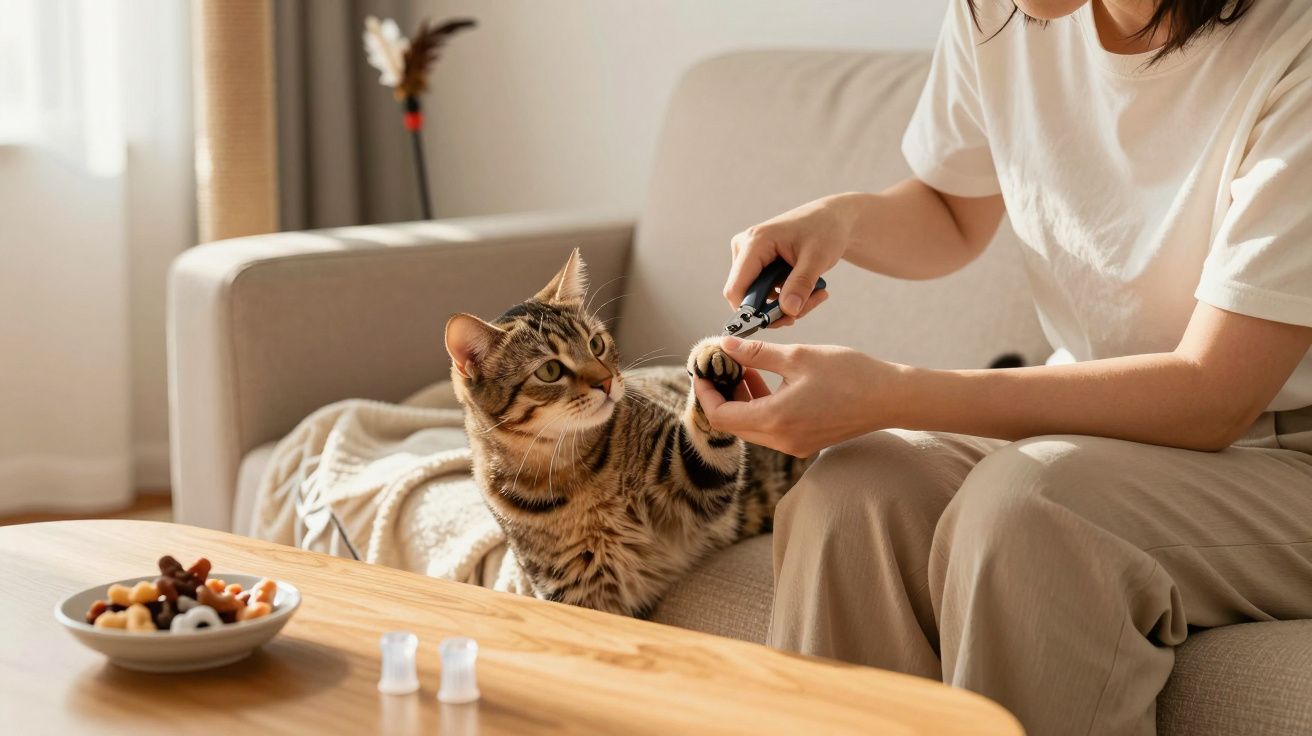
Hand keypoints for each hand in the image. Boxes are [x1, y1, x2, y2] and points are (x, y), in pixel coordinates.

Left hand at [694, 337, 904, 456]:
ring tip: (743, 367)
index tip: (703, 369)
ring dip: (742, 399)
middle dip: (722, 394)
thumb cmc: (849, 373)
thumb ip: (756, 353)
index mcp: (775, 419)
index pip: (721, 415)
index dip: (706, 393)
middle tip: (721, 364)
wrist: (891, 397)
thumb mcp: (798, 356)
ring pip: (751, 427)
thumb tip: (725, 345)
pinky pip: (770, 428)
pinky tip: (766, 380)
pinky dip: (760, 406)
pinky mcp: (805, 442)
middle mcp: (781, 440)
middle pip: (733, 424)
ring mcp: (794, 445)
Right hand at [724, 195, 857, 325]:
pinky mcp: (756, 263)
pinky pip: (763, 292)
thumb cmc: (825, 230)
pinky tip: (806, 290)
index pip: (736, 289)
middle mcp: (745, 248)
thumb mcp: (817, 258)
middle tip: (805, 308)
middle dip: (776, 309)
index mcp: (755, 242)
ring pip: (757, 298)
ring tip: (813, 295)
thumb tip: (788, 311)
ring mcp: (749, 256)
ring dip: (784, 305)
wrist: (831, 218)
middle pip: (747, 296)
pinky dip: (784, 297)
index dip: (751, 312)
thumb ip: (801, 284)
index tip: (779, 321)